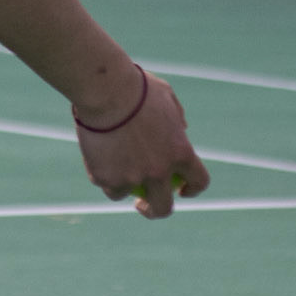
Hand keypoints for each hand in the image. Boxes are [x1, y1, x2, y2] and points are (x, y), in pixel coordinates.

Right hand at [73, 70, 210, 220]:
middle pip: (164, 207)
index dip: (192, 188)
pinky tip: (97, 160)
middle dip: (155, 210)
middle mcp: (159, 171)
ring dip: (121, 186)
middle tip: (144, 203)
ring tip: (111, 168)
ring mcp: (133, 177)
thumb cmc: (135, 86)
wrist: (105, 89)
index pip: (198, 181)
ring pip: (127, 195)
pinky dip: (102, 176)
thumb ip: (176, 117)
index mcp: (180, 152)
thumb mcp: (165, 96)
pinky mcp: (107, 178)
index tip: (182, 189)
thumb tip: (180, 129)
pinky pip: (106, 185)